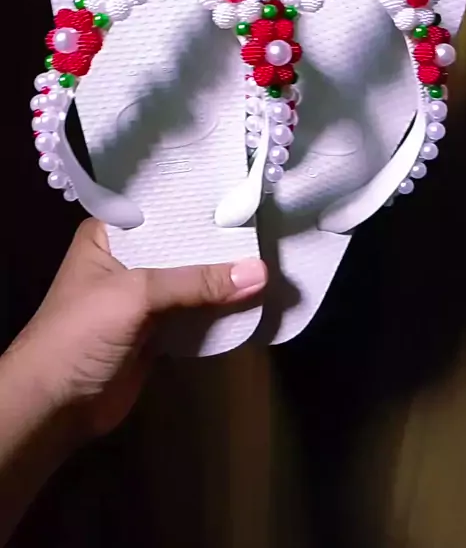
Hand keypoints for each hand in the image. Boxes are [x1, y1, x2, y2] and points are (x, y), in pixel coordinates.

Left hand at [10, 218, 266, 437]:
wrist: (55, 406)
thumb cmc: (82, 333)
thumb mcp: (137, 294)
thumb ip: (197, 282)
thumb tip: (262, 272)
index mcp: (109, 235)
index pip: (162, 208)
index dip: (199, 205)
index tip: (243, 197)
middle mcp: (127, 259)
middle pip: (182, 245)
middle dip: (219, 243)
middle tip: (267, 228)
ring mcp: (142, 296)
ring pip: (191, 280)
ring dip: (223, 278)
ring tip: (271, 259)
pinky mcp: (156, 330)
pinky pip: (195, 312)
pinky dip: (220, 309)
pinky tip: (254, 298)